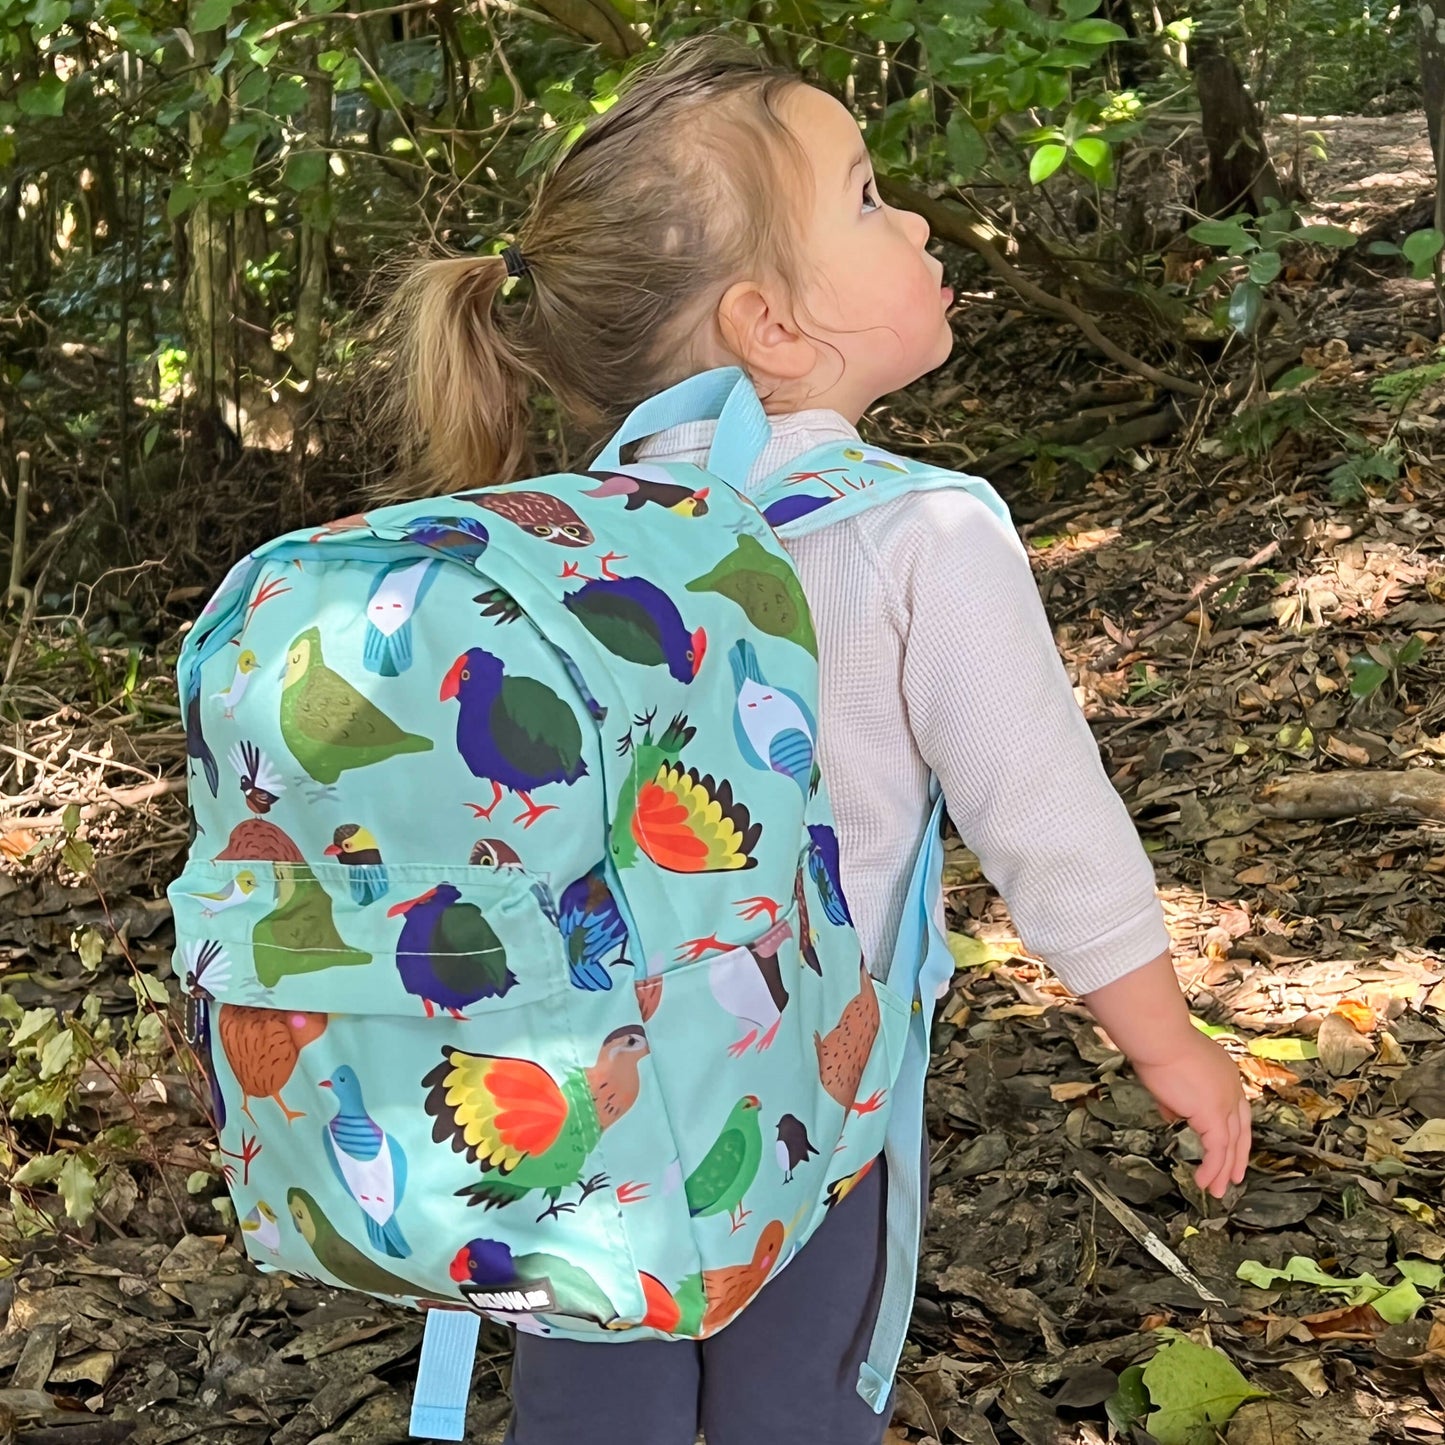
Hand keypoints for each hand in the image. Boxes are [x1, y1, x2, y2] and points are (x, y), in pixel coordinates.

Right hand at [1132, 1032, 1250, 1198]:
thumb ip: (1175, 1097)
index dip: (1234, 1131)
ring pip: (1230, 1144)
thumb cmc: (1159, 1046)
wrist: (1160, 1038)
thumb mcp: (1170, 1074)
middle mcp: (1232, 1089)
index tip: (1230, 1148)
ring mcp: (1226, 1103)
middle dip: (1237, 1157)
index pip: (1236, 1110)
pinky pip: (1217, 1150)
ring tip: (1215, 1190)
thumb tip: (1172, 1115)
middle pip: (1240, 1130)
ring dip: (1223, 1170)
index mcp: (1225, 1075)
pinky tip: (1204, 1181)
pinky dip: (1212, 1168)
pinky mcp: (1215, 1116)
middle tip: (1233, 1179)